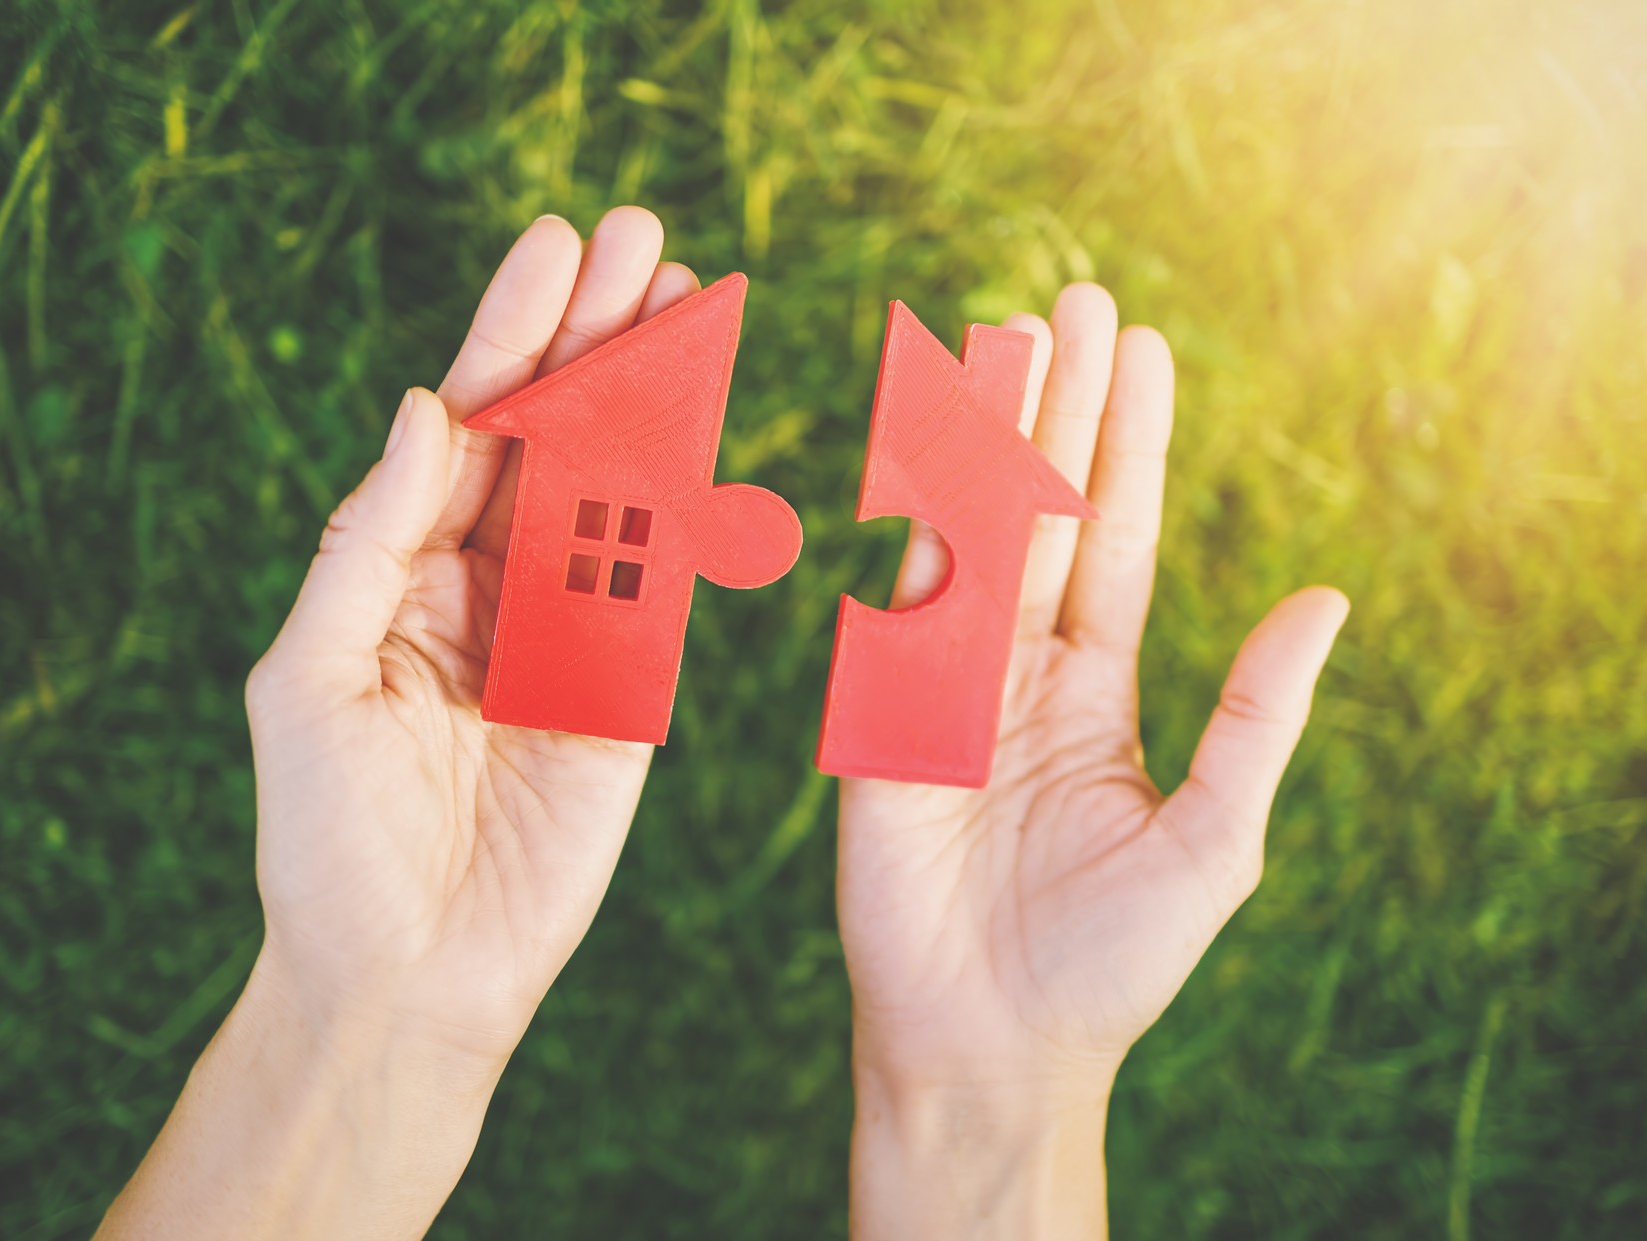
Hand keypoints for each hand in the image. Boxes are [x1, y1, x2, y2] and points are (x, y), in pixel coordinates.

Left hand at [99, 208, 704, 1240]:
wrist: (405, 974)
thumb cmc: (326, 836)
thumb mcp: (312, 673)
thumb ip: (369, 540)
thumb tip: (426, 407)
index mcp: (401, 569)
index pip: (467, 428)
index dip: (512, 334)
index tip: (556, 248)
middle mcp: (488, 584)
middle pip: (552, 435)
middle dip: (596, 336)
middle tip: (644, 238)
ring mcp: (567, 631)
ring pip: (618, 489)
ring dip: (655, 395)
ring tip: (692, 297)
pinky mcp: (632, 687)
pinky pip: (664, 581)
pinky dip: (690, 503)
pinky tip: (712, 421)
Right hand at [837, 284, 1347, 1238]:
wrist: (988, 1045)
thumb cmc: (1107, 962)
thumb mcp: (1211, 840)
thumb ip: (1256, 718)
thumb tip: (1325, 596)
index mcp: (1091, 693)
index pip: (1114, 541)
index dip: (1128, 445)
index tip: (1140, 350)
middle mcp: (1015, 673)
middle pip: (1042, 513)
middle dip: (1058, 408)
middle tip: (1073, 299)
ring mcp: (941, 688)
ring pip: (966, 536)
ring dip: (982, 438)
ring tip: (1002, 335)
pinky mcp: (878, 720)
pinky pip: (892, 608)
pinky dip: (904, 525)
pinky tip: (918, 446)